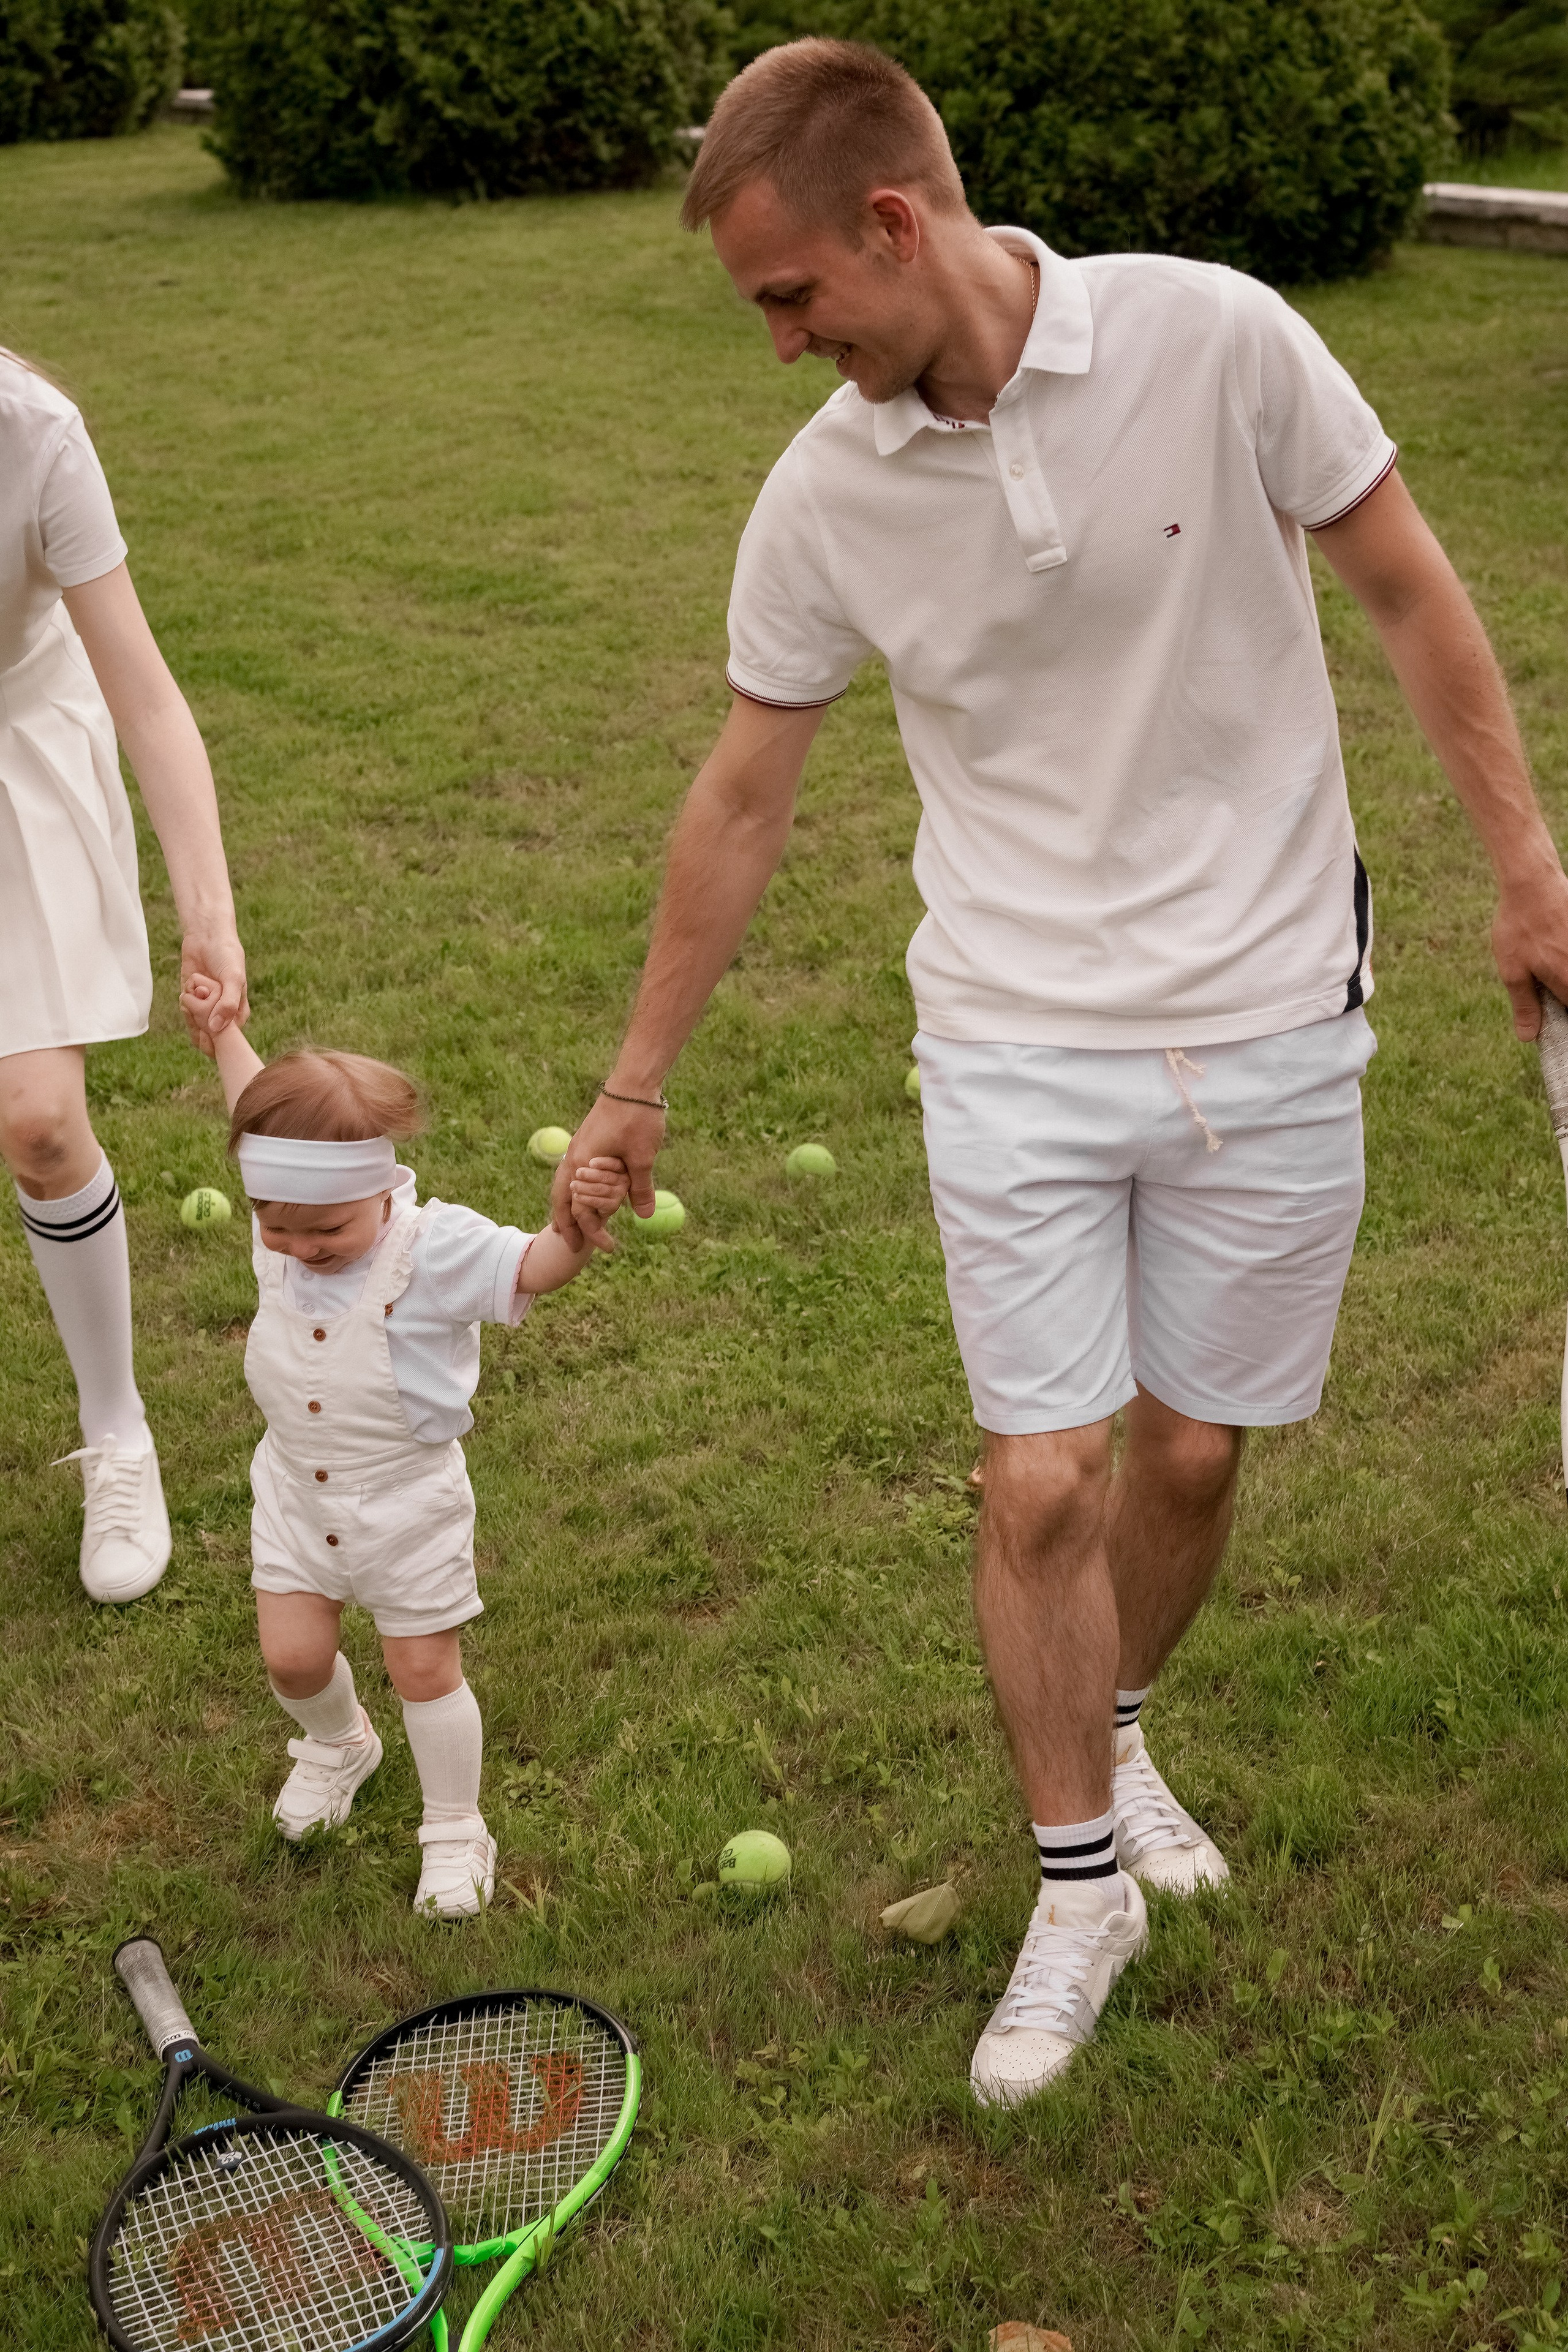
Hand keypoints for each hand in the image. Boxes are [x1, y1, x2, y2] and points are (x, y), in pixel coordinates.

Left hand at [179, 927, 247, 1053]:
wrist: (207, 937)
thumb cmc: (227, 956)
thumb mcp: (233, 979)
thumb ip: (228, 1004)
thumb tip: (216, 1029)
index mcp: (238, 1011)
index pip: (230, 1037)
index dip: (219, 1037)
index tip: (211, 1026)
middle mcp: (222, 1012)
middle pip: (211, 1035)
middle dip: (202, 1025)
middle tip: (200, 1005)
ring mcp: (205, 1007)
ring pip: (196, 1026)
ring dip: (192, 1014)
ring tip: (195, 992)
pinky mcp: (190, 1000)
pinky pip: (186, 1013)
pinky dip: (184, 1005)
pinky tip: (188, 990)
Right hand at [552, 1093, 664, 1247]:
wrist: (632, 1082)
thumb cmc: (637, 1118)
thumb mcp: (643, 1158)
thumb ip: (640, 1189)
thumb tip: (644, 1216)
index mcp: (583, 1164)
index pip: (582, 1209)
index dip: (593, 1232)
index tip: (607, 1248)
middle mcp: (574, 1157)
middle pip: (561, 1197)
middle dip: (565, 1222)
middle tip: (569, 1243)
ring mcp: (577, 1146)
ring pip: (562, 1183)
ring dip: (565, 1204)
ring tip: (566, 1222)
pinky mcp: (585, 1139)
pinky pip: (571, 1171)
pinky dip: (571, 1187)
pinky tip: (580, 1189)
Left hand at [1492, 858, 1567, 1038]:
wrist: (1532, 883)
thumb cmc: (1519, 927)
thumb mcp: (1512, 971)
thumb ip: (1524, 1005)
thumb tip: (1528, 1037)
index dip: (1562, 1020)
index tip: (1553, 1015)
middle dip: (1560, 995)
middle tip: (1545, 984)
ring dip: (1560, 978)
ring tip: (1546, 957)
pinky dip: (1562, 956)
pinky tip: (1554, 947)